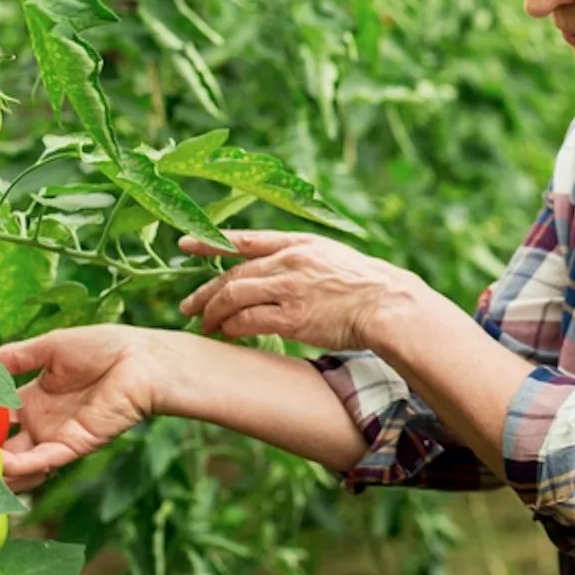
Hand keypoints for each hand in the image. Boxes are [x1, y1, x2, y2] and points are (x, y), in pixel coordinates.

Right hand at [0, 326, 167, 490]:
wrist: (144, 359)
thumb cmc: (105, 347)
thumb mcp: (49, 348)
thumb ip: (11, 358)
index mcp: (31, 399)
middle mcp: (39, 423)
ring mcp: (55, 437)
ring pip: (16, 464)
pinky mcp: (74, 446)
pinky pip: (42, 462)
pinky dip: (21, 467)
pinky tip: (1, 463)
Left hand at [177, 230, 427, 353]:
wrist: (388, 304)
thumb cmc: (367, 287)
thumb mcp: (332, 258)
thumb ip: (302, 261)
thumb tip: (279, 272)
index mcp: (299, 243)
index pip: (244, 239)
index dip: (211, 241)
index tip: (186, 244)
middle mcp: (289, 261)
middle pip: (232, 273)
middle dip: (205, 291)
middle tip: (187, 306)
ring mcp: (289, 288)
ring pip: (233, 296)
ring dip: (212, 312)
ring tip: (203, 324)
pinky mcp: (292, 317)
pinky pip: (248, 321)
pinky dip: (231, 328)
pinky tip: (226, 335)